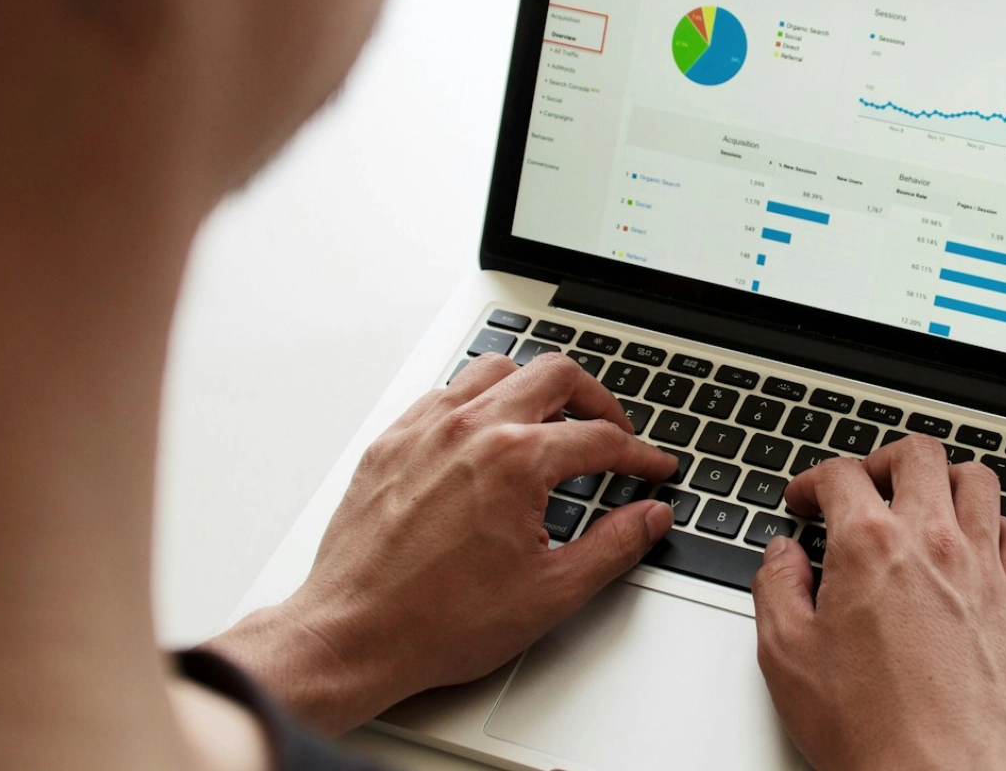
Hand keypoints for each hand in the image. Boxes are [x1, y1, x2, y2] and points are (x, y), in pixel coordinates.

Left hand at [204, 352, 677, 732]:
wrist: (354, 636)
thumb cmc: (438, 621)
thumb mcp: (550, 593)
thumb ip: (613, 546)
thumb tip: (650, 517)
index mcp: (516, 460)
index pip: (600, 438)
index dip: (638, 455)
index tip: (651, 467)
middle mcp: (470, 429)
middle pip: (555, 375)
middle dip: (597, 401)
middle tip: (613, 431)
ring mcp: (425, 430)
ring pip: (496, 370)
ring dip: (533, 388)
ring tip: (551, 421)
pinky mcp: (390, 443)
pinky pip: (443, 394)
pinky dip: (477, 402)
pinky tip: (484, 434)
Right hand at [752, 435, 1005, 770]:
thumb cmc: (870, 730)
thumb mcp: (786, 657)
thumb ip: (777, 589)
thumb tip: (782, 556)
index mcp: (870, 546)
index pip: (841, 476)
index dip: (813, 480)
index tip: (806, 500)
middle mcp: (933, 543)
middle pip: (918, 456)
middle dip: (883, 461)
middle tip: (866, 486)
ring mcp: (983, 569)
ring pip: (978, 481)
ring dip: (946, 480)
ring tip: (926, 501)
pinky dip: (998, 526)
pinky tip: (979, 544)